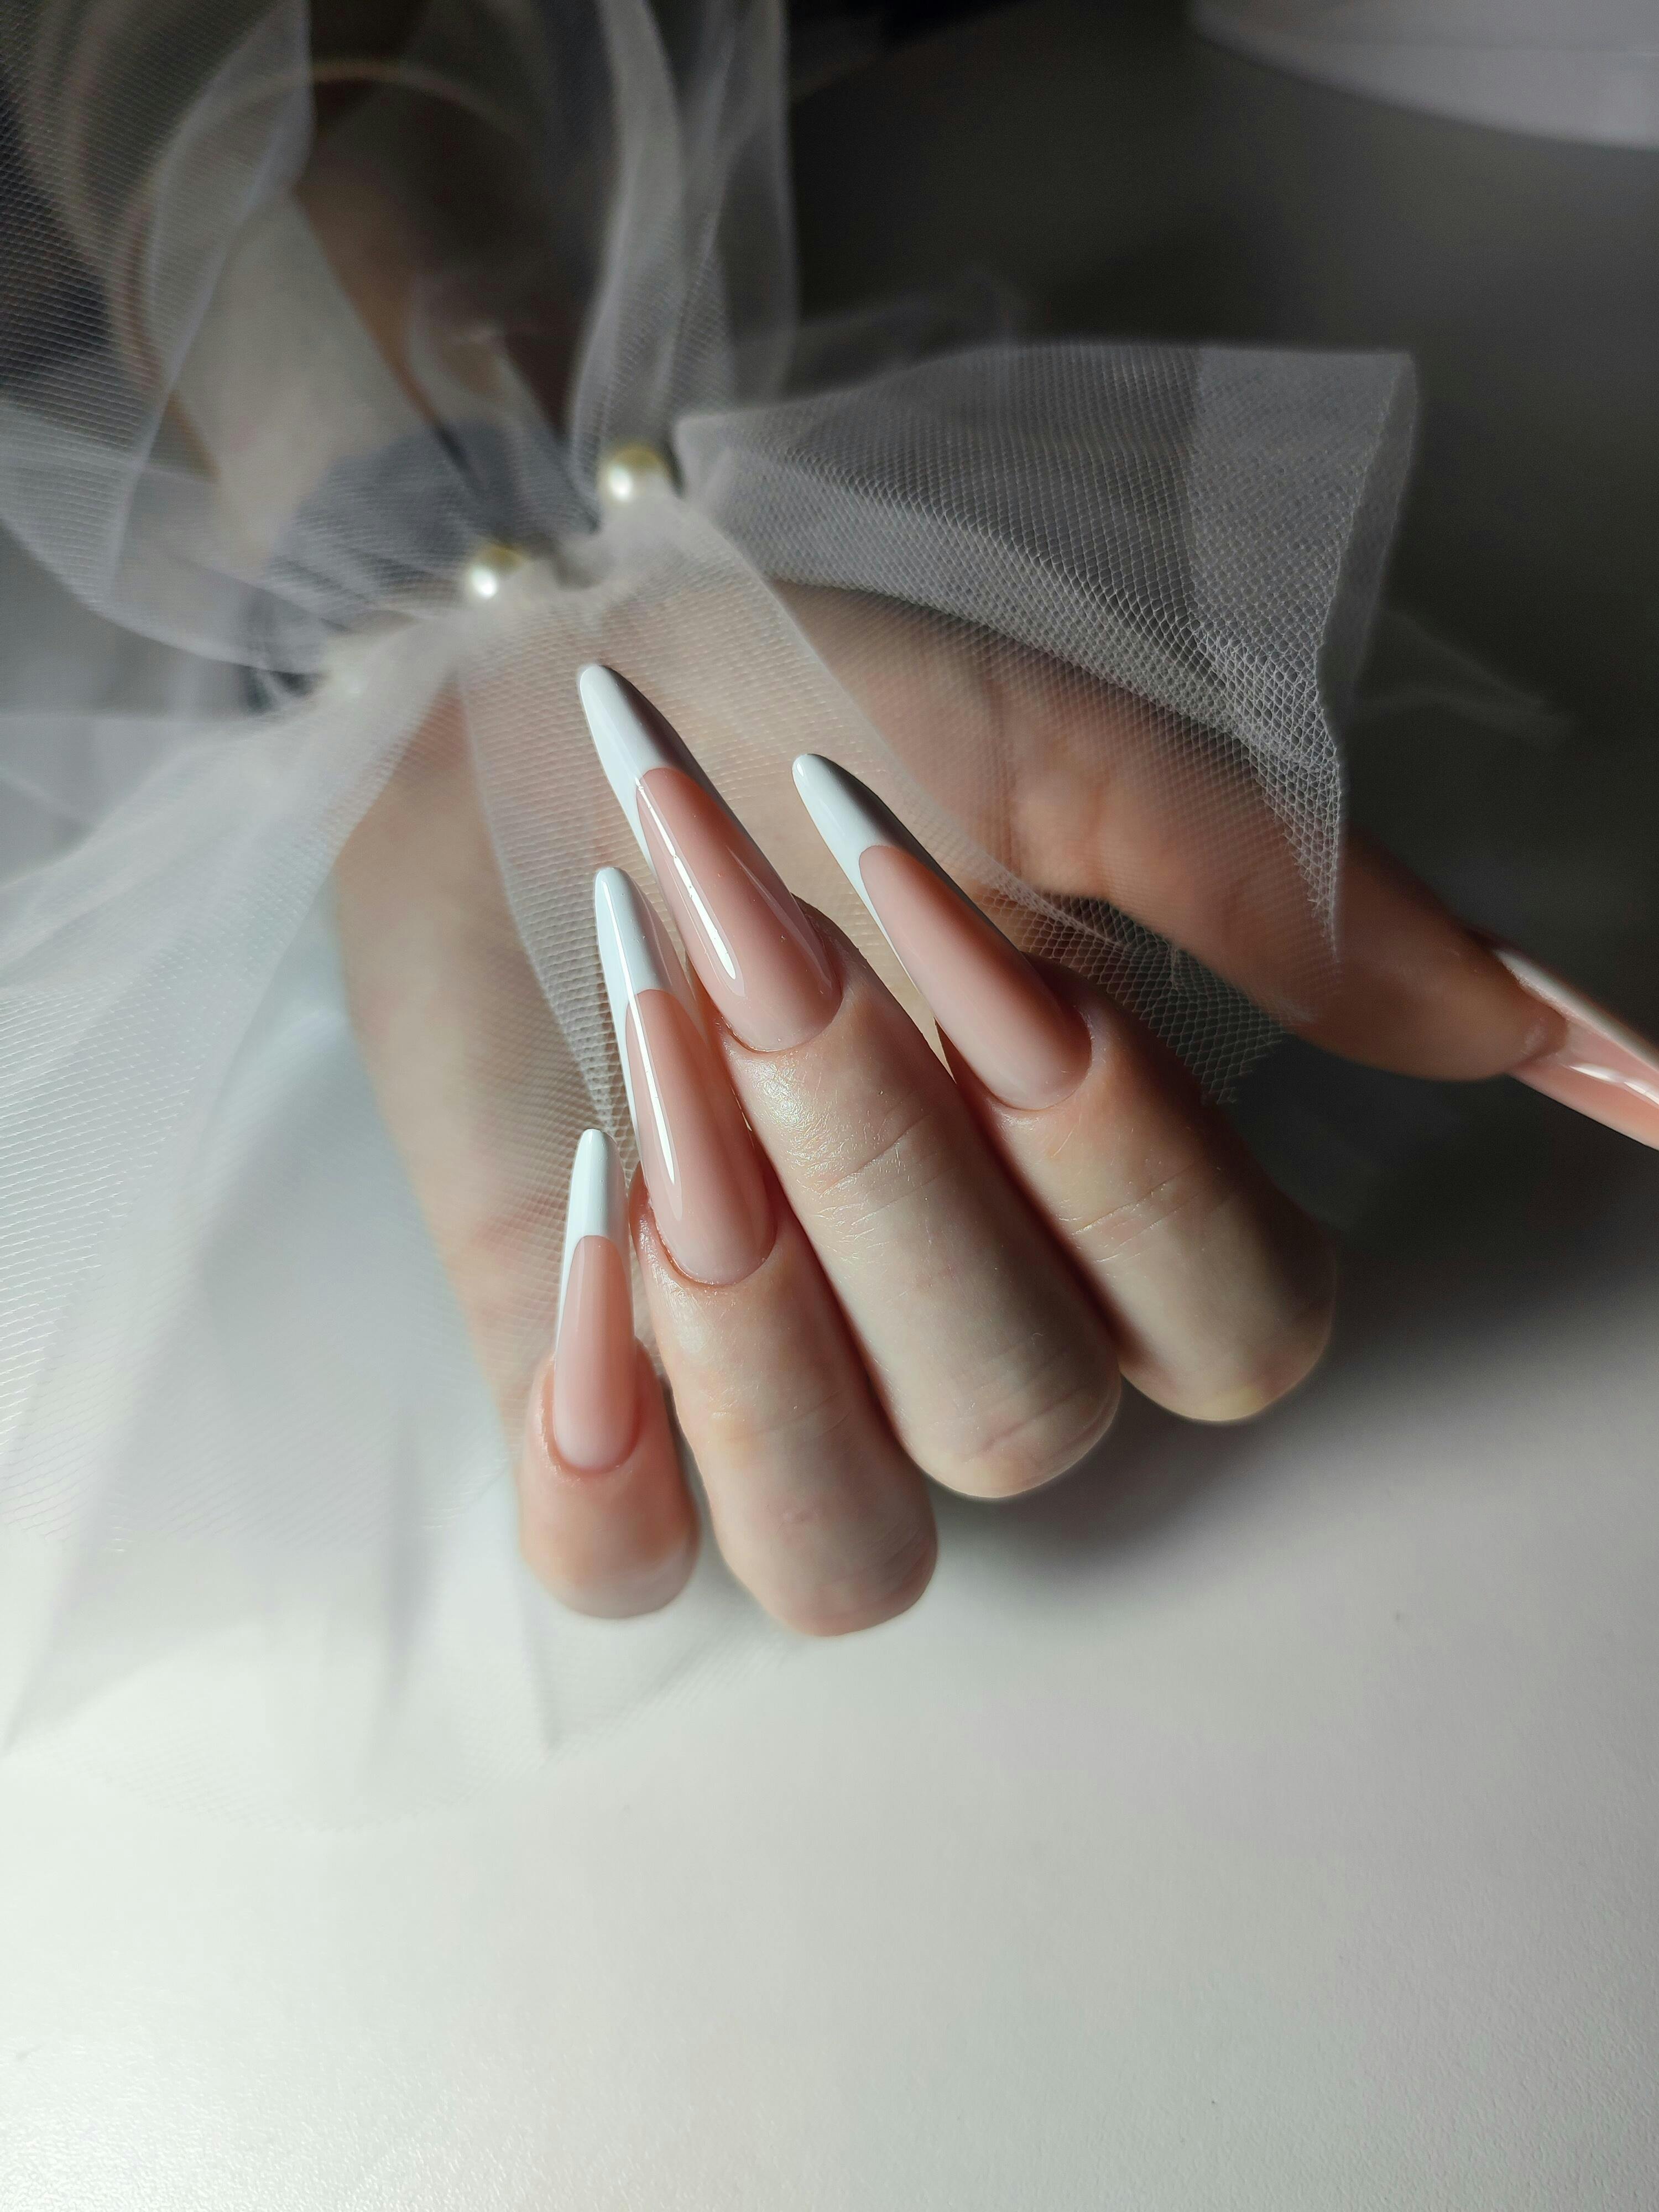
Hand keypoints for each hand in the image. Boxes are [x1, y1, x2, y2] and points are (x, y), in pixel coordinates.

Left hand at [334, 592, 1586, 1633]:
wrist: (521, 698)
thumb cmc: (796, 709)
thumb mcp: (1047, 757)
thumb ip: (1284, 902)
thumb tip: (1567, 1043)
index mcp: (1112, 1200)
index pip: (1235, 1325)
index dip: (1129, 1171)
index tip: (986, 947)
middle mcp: (969, 1334)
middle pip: (1027, 1426)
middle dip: (893, 1183)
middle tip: (769, 955)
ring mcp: (774, 1391)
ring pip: (849, 1556)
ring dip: (755, 1332)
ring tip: (661, 1106)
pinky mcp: (589, 1396)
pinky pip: (619, 1569)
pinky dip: (601, 1457)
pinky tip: (590, 1242)